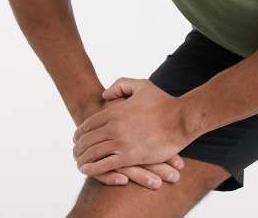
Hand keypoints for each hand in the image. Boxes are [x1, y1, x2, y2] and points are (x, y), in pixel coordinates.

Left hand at [73, 78, 189, 177]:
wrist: (181, 118)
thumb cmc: (164, 102)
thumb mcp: (142, 85)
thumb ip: (121, 85)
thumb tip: (104, 95)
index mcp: (115, 111)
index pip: (87, 125)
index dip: (79, 134)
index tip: (78, 140)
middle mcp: (114, 127)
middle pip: (85, 140)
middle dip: (77, 148)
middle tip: (76, 154)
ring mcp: (120, 142)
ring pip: (91, 154)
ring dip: (82, 160)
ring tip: (80, 164)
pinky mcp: (129, 157)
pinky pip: (103, 166)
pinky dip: (92, 170)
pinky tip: (88, 171)